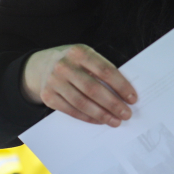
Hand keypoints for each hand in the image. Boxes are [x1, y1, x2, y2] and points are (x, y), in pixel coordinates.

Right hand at [22, 44, 136, 126]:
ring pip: (82, 103)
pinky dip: (87, 117)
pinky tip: (99, 121)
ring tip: (115, 121)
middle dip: (113, 104)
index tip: (132, 98)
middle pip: (93, 89)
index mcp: (79, 52)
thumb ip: (102, 69)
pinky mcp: (47, 96)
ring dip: (101, 114)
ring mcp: (54, 81)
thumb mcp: (86, 57)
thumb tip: (125, 92)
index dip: (121, 86)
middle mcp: (64, 66)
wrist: (41, 65)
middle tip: (126, 114)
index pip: (105, 70)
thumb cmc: (74, 63)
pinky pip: (71, 110)